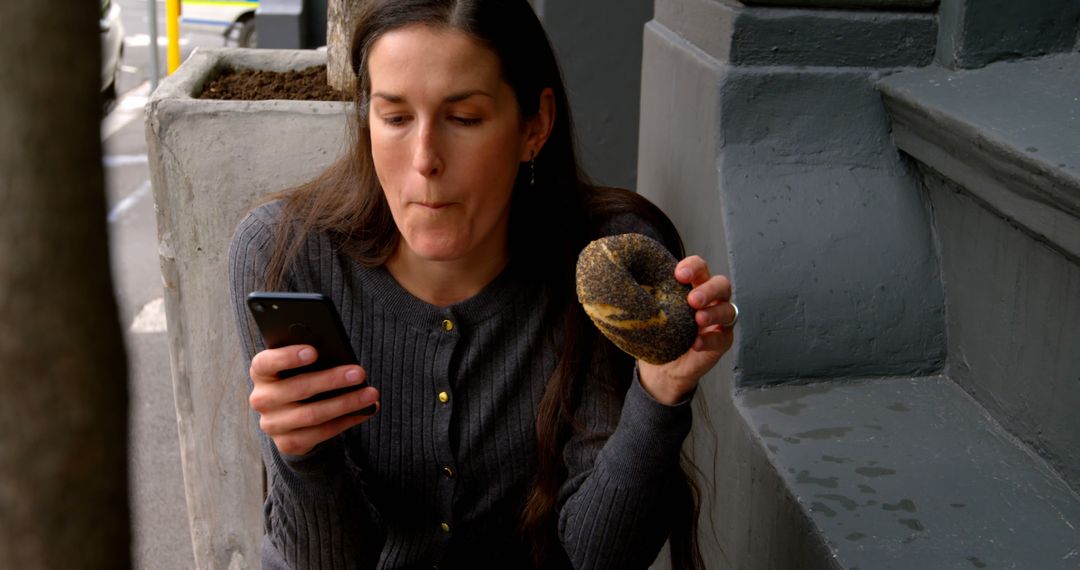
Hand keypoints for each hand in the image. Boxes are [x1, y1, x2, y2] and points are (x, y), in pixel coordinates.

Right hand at [248, 345, 379, 456]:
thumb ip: (311, 360)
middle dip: (332, 380)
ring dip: (346, 403)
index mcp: (261, 373)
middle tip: (359, 373)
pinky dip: (347, 421)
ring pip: (313, 414)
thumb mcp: (300, 367)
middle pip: (298, 388)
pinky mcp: (287, 443)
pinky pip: (321, 433)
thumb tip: (342, 359)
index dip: (287, 357)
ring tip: (371, 393)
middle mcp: (261, 399)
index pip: (265, 363)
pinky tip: (365, 411)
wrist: (291, 418)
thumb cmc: (301, 378)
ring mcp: (272, 424)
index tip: (314, 351)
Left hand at [638, 255, 734, 404]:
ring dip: (714, 312)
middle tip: (691, 299)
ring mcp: (718, 321)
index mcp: (691, 286)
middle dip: (708, 289)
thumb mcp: (647, 312)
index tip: (678, 273)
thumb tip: (610, 280)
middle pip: (722, 284)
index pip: (700, 267)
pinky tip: (696, 343)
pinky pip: (723, 337)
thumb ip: (640, 296)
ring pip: (729, 309)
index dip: (693, 266)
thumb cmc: (655, 332)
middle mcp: (709, 300)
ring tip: (697, 319)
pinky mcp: (721, 341)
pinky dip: (710, 339)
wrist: (660, 369)